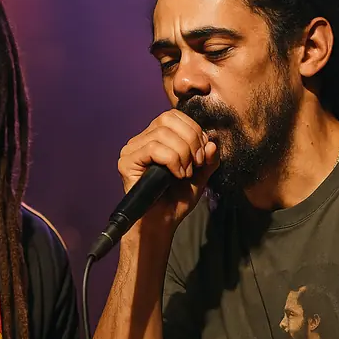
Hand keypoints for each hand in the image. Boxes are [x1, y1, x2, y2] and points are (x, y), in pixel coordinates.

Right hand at [117, 110, 219, 229]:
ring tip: (185, 173)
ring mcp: (132, 150)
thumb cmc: (177, 199)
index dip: (193, 130)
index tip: (202, 155)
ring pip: (162, 134)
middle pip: (168, 119)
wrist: (163, 222)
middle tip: (196, 164)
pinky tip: (176, 175)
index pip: (174, 115)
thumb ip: (208, 158)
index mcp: (156, 137)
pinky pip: (153, 148)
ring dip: (182, 153)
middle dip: (190, 140)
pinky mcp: (126, 162)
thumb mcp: (200, 174)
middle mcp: (141, 140)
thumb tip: (212, 142)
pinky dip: (172, 161)